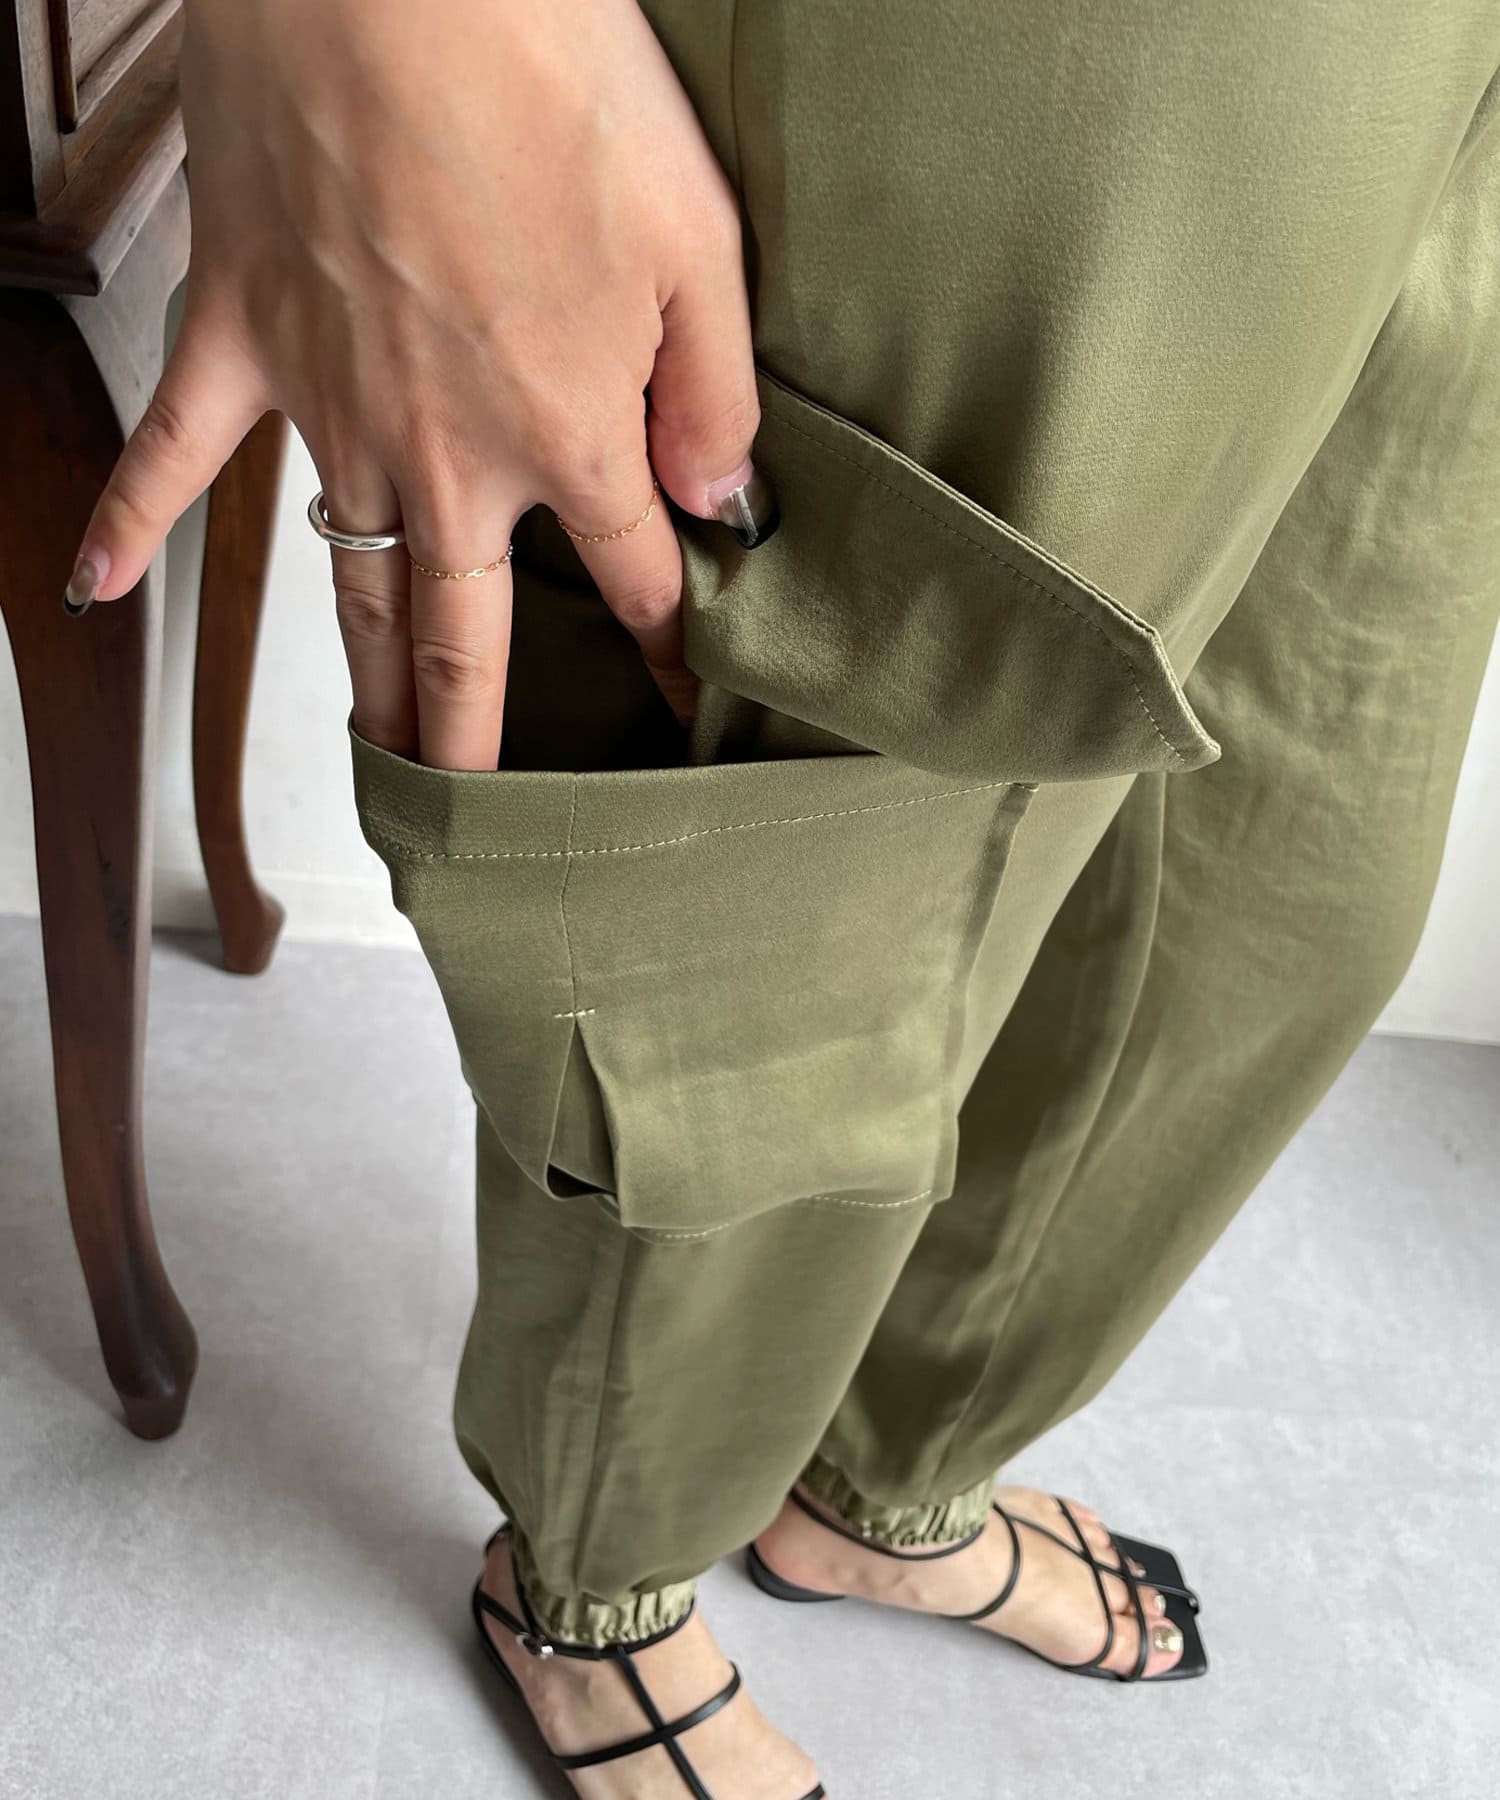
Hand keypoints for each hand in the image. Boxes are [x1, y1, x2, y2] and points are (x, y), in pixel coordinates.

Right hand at [66, 0, 763, 767]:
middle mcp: (444, 455)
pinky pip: (172, 454)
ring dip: (364, 684)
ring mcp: (328, 408)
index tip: (682, 700)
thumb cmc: (555, 82)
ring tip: (374, 763)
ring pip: (350, 584)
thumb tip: (723, 506)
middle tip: (477, 819)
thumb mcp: (696, 240)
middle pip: (466, 641)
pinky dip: (128, 522)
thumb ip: (714, 396)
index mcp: (565, 437)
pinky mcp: (238, 336)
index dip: (671, 646)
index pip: (634, 581)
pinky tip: (96, 594)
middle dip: (481, 740)